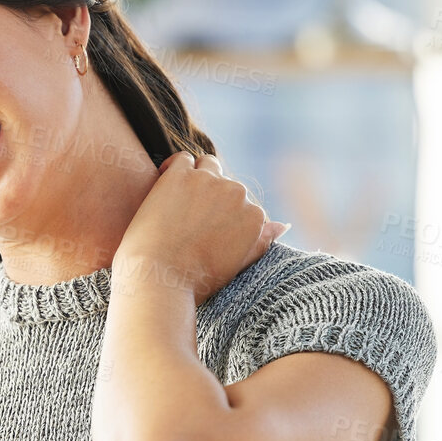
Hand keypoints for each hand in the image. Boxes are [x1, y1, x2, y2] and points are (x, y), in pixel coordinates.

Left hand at [115, 151, 286, 304]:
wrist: (159, 280)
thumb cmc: (195, 281)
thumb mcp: (235, 265)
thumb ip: (260, 242)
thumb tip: (282, 226)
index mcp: (254, 217)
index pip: (242, 204)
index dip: (221, 215)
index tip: (203, 231)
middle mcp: (238, 194)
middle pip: (226, 184)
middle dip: (209, 197)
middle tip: (185, 221)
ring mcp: (209, 182)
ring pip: (207, 165)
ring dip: (196, 178)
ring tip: (176, 202)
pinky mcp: (180, 175)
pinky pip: (182, 159)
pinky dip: (172, 168)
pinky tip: (162, 188)